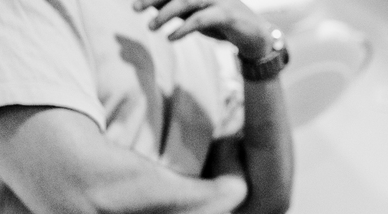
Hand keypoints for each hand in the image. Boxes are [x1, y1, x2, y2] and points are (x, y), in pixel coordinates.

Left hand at [135, 0, 273, 59]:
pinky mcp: (227, 14)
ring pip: (186, 1)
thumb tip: (147, 5)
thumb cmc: (219, 21)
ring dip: (165, 14)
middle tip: (134, 8)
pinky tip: (171, 37)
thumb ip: (173, 7)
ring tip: (151, 27)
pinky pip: (201, 19)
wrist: (254, 34)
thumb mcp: (193, 13)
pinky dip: (184, 28)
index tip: (134, 3)